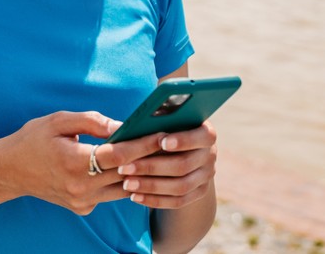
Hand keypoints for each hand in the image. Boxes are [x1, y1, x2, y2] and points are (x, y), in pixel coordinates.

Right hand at [0, 111, 159, 214]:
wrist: (9, 170)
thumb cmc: (34, 139)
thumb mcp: (59, 121)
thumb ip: (92, 121)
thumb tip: (121, 125)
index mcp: (75, 162)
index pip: (120, 155)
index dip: (144, 144)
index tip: (163, 134)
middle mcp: (80, 187)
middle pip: (127, 174)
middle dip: (149, 158)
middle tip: (170, 144)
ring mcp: (82, 201)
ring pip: (124, 189)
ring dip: (141, 174)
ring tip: (158, 155)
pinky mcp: (82, 208)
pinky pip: (110, 196)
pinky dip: (122, 183)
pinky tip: (134, 169)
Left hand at [97, 123, 217, 209]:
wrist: (182, 152)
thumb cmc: (166, 130)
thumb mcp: (162, 123)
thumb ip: (146, 125)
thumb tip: (114, 128)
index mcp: (206, 133)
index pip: (202, 136)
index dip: (183, 140)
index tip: (161, 141)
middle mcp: (210, 155)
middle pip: (184, 165)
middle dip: (151, 167)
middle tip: (125, 168)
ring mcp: (206, 177)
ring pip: (180, 186)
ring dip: (150, 186)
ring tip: (127, 184)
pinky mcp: (198, 193)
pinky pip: (177, 202)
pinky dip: (155, 200)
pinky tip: (135, 197)